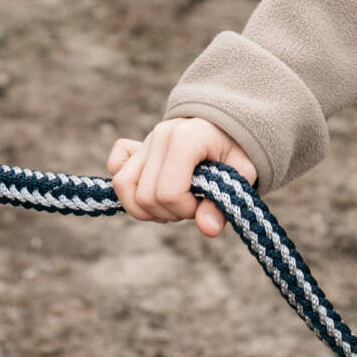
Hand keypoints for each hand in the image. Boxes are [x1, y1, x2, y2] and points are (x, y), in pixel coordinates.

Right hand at [108, 118, 257, 236]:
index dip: (185, 209)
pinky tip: (150, 190)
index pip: (169, 192)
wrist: (225, 127)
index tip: (202, 204)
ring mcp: (146, 140)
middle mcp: (160, 136)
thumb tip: (208, 229)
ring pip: (122, 185)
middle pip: (145, 196)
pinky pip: (115, 165)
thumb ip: (224, 202)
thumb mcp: (240, 175)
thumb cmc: (234, 151)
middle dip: (168, 213)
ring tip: (170, 205)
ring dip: (143, 208)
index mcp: (186, 139)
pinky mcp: (136, 146)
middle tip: (191, 206)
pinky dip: (127, 186)